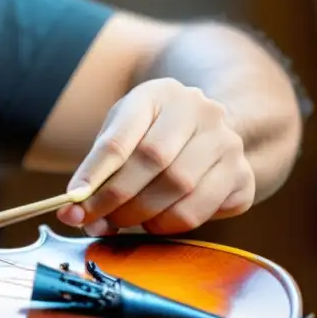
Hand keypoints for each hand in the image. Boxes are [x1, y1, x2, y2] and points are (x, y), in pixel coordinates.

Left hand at [56, 78, 255, 236]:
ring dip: (142, 214)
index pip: (121, 135)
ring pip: (180, 187)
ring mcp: (227, 141)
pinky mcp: (243, 174)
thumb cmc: (149, 136)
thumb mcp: (121, 136)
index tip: (73, 200)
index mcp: (158, 93)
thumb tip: (76, 216)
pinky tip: (156, 221)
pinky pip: (202, 209)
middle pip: (153, 160)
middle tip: (95, 219)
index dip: (94, 172)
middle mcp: (199, 110)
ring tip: (123, 220)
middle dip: (117, 198)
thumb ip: (97, 172)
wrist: (205, 133)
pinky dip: (170, 224)